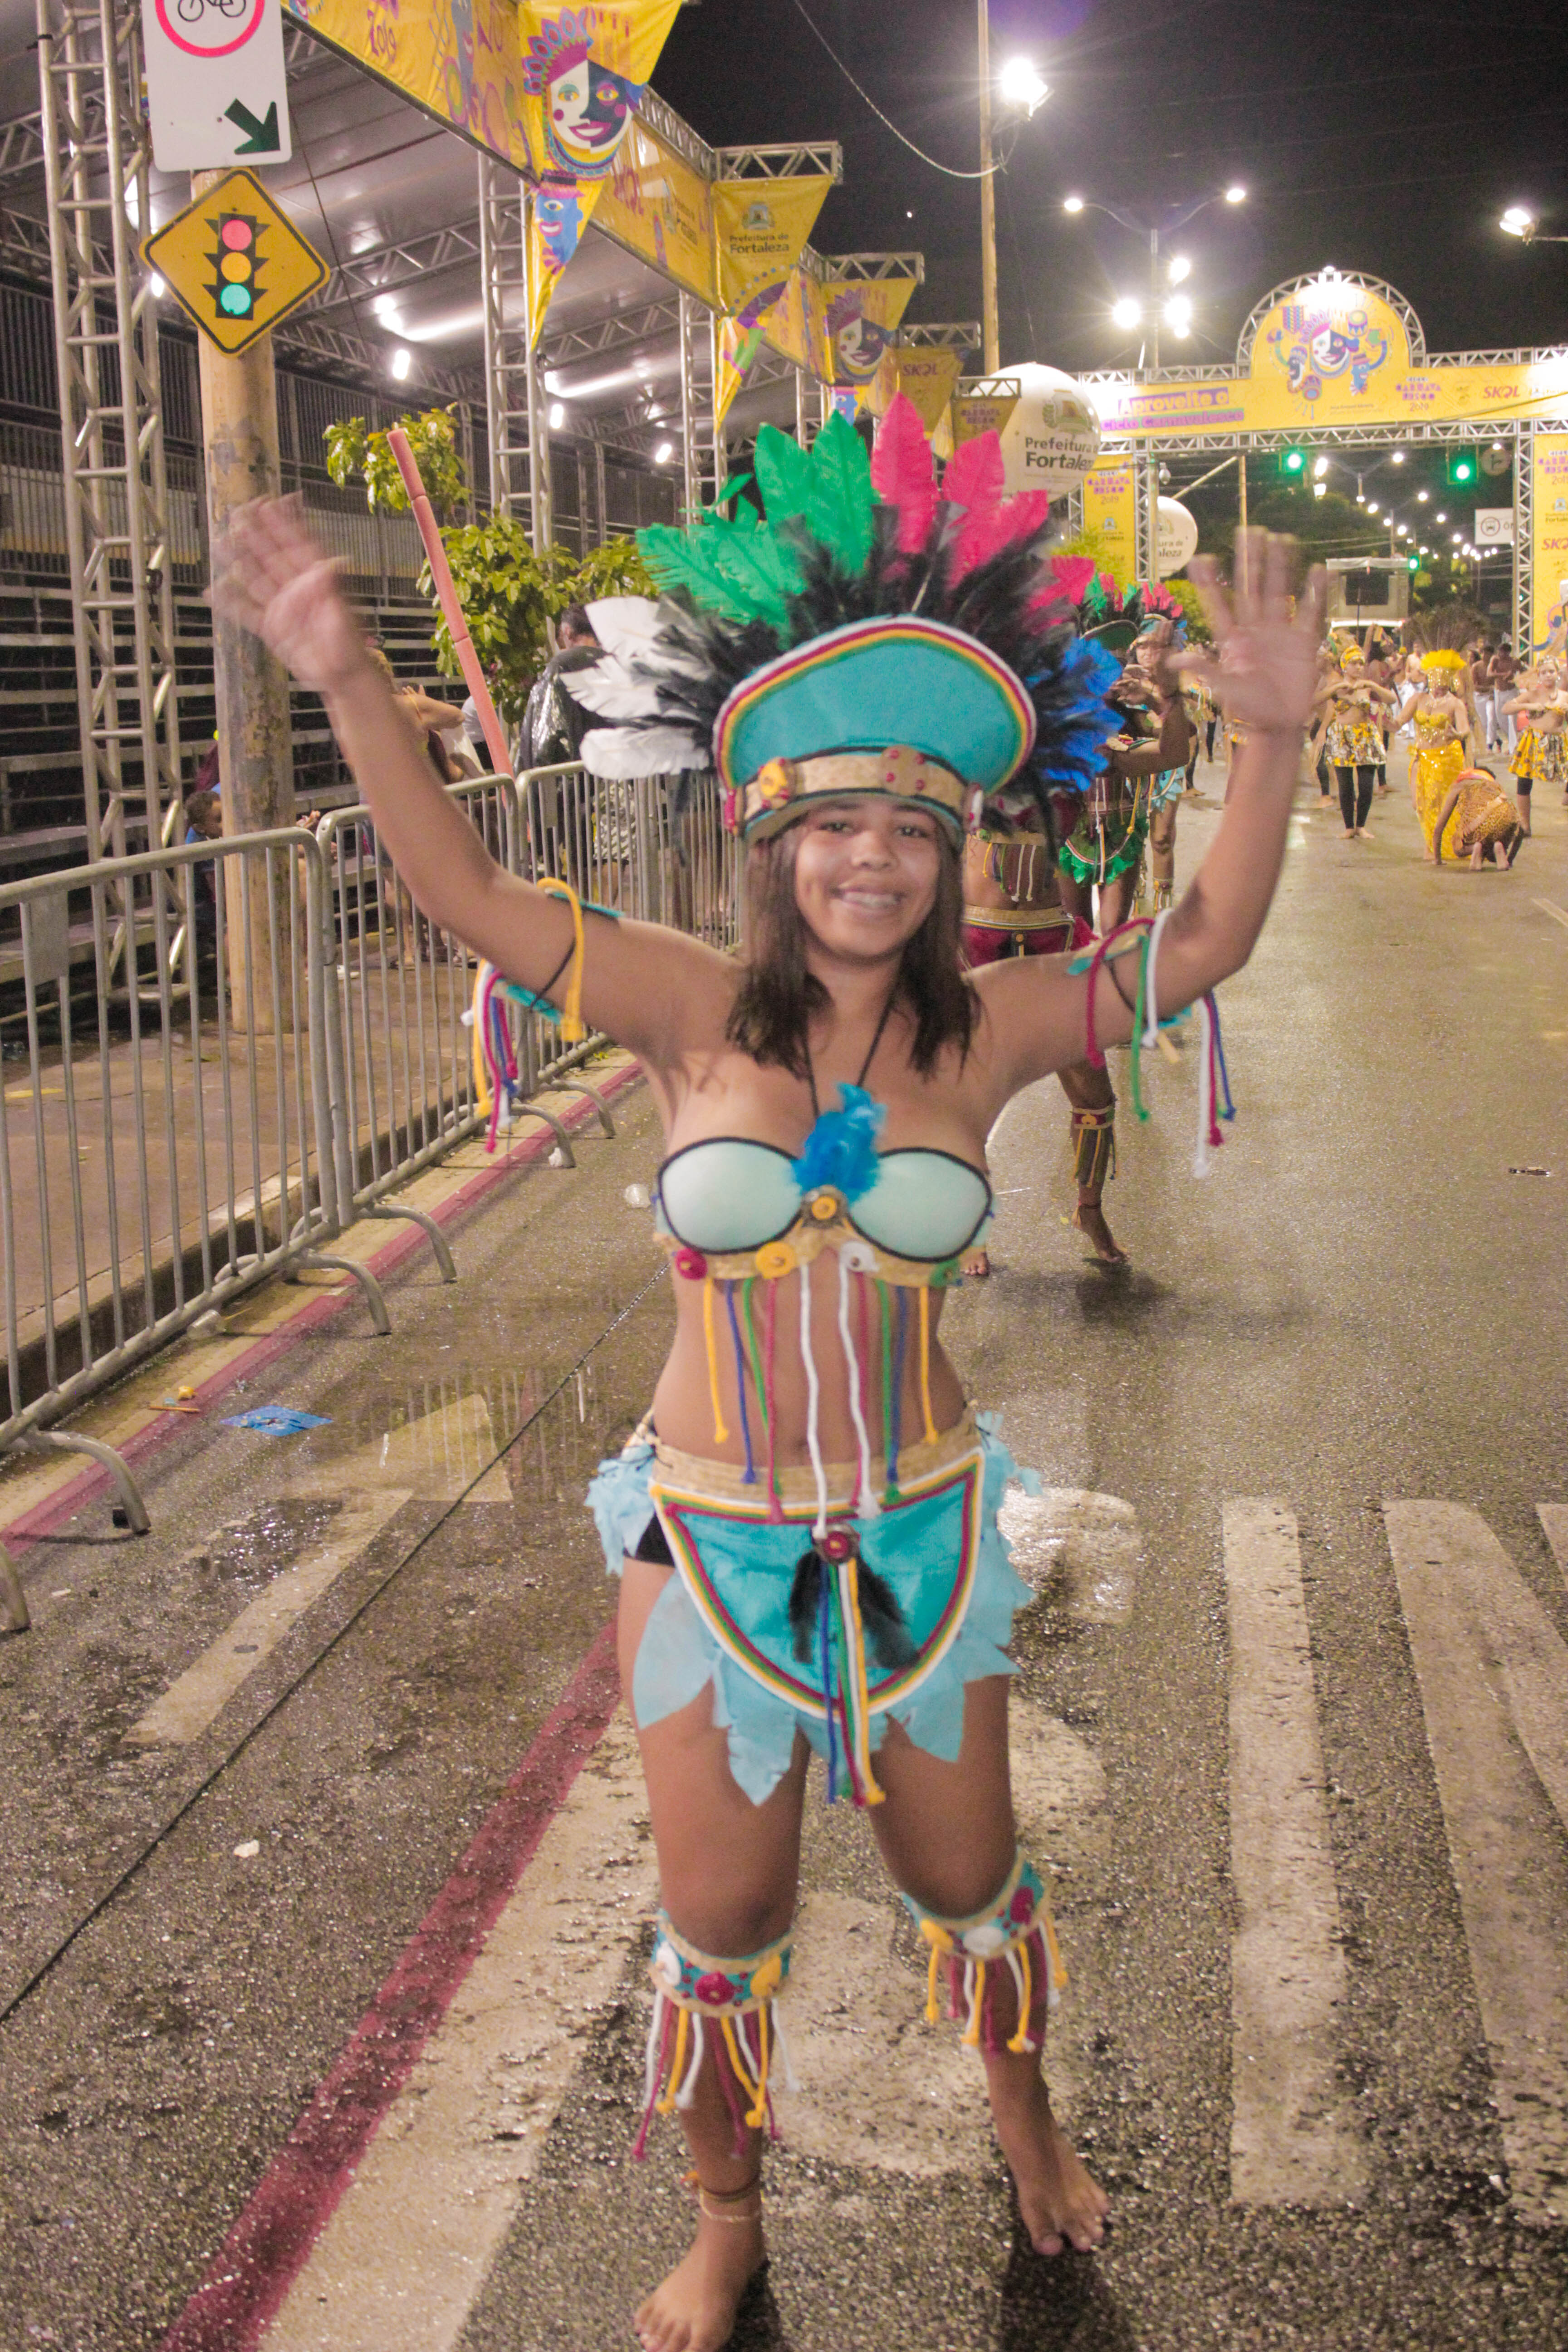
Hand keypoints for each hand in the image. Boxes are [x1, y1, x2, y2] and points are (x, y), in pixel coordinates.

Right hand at [210, 499, 371, 700]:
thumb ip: (333, 592)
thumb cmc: (349, 647)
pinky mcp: (273, 627)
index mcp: (317, 582)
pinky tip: (213, 590)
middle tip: (239, 510)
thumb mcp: (342, 618)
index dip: (284, 523)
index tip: (270, 502)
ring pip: (256, 578)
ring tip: (220, 540)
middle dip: (256, 533)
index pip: (298, 545)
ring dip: (238, 559)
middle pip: (272, 555)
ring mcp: (283, 607)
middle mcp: (297, 590)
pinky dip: (230, 602)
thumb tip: (330, 563)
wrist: (342, 676)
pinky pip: (247, 612)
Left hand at [1174, 533, 1326, 738]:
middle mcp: (1255, 630)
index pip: (1219, 605)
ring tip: (1281, 538)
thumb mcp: (1224, 689)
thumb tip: (1174, 659)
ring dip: (1279, 566)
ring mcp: (1280, 632)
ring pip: (1279, 592)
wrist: (1278, 726)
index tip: (1201, 559)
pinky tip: (1319, 570)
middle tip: (1249, 531)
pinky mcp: (1303, 641)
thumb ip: (1205, 669)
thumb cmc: (1249, 709)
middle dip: (1250, 562)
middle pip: (1251, 588)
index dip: (1209, 584)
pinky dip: (1315, 592)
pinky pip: (1311, 611)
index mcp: (1233, 640)